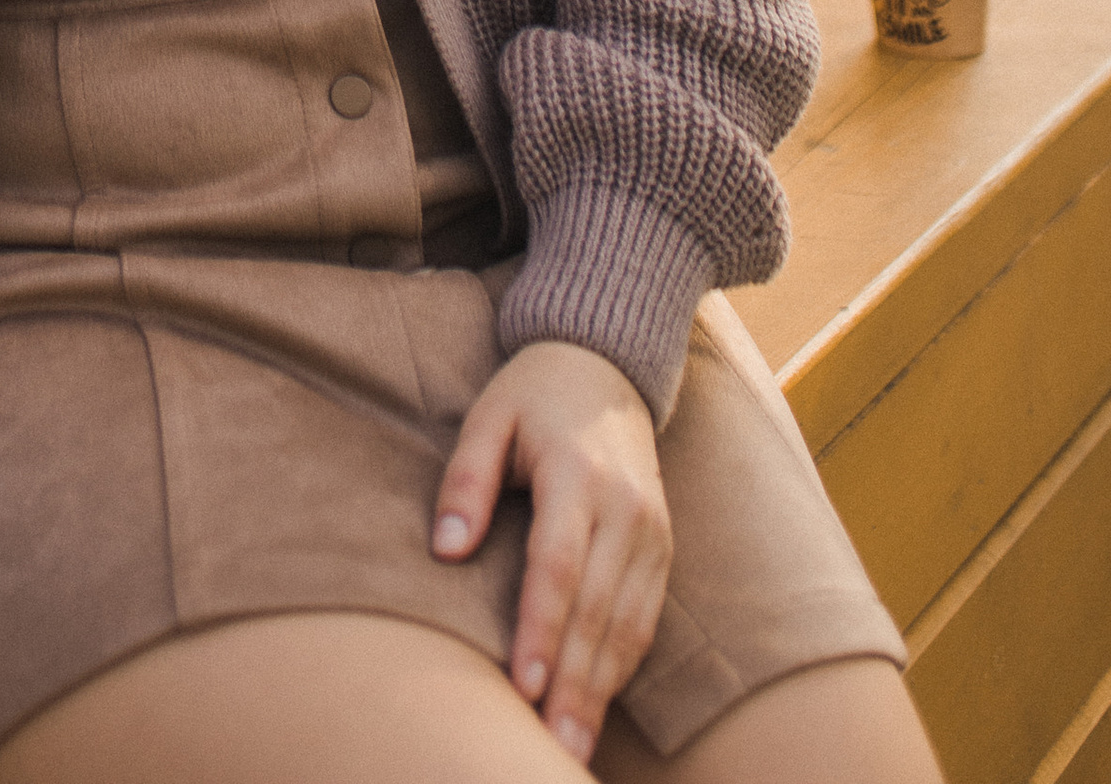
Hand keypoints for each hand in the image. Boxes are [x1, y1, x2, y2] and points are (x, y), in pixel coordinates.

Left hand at [433, 343, 670, 763]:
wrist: (607, 364)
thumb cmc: (533, 393)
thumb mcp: (487, 415)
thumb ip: (466, 480)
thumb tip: (446, 551)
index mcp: (578, 475)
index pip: (558, 566)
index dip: (541, 630)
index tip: (521, 686)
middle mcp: (626, 509)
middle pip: (598, 611)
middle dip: (574, 686)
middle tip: (550, 748)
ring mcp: (653, 532)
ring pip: (628, 626)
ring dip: (600, 691)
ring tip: (572, 747)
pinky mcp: (664, 548)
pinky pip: (644, 618)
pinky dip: (621, 667)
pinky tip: (596, 705)